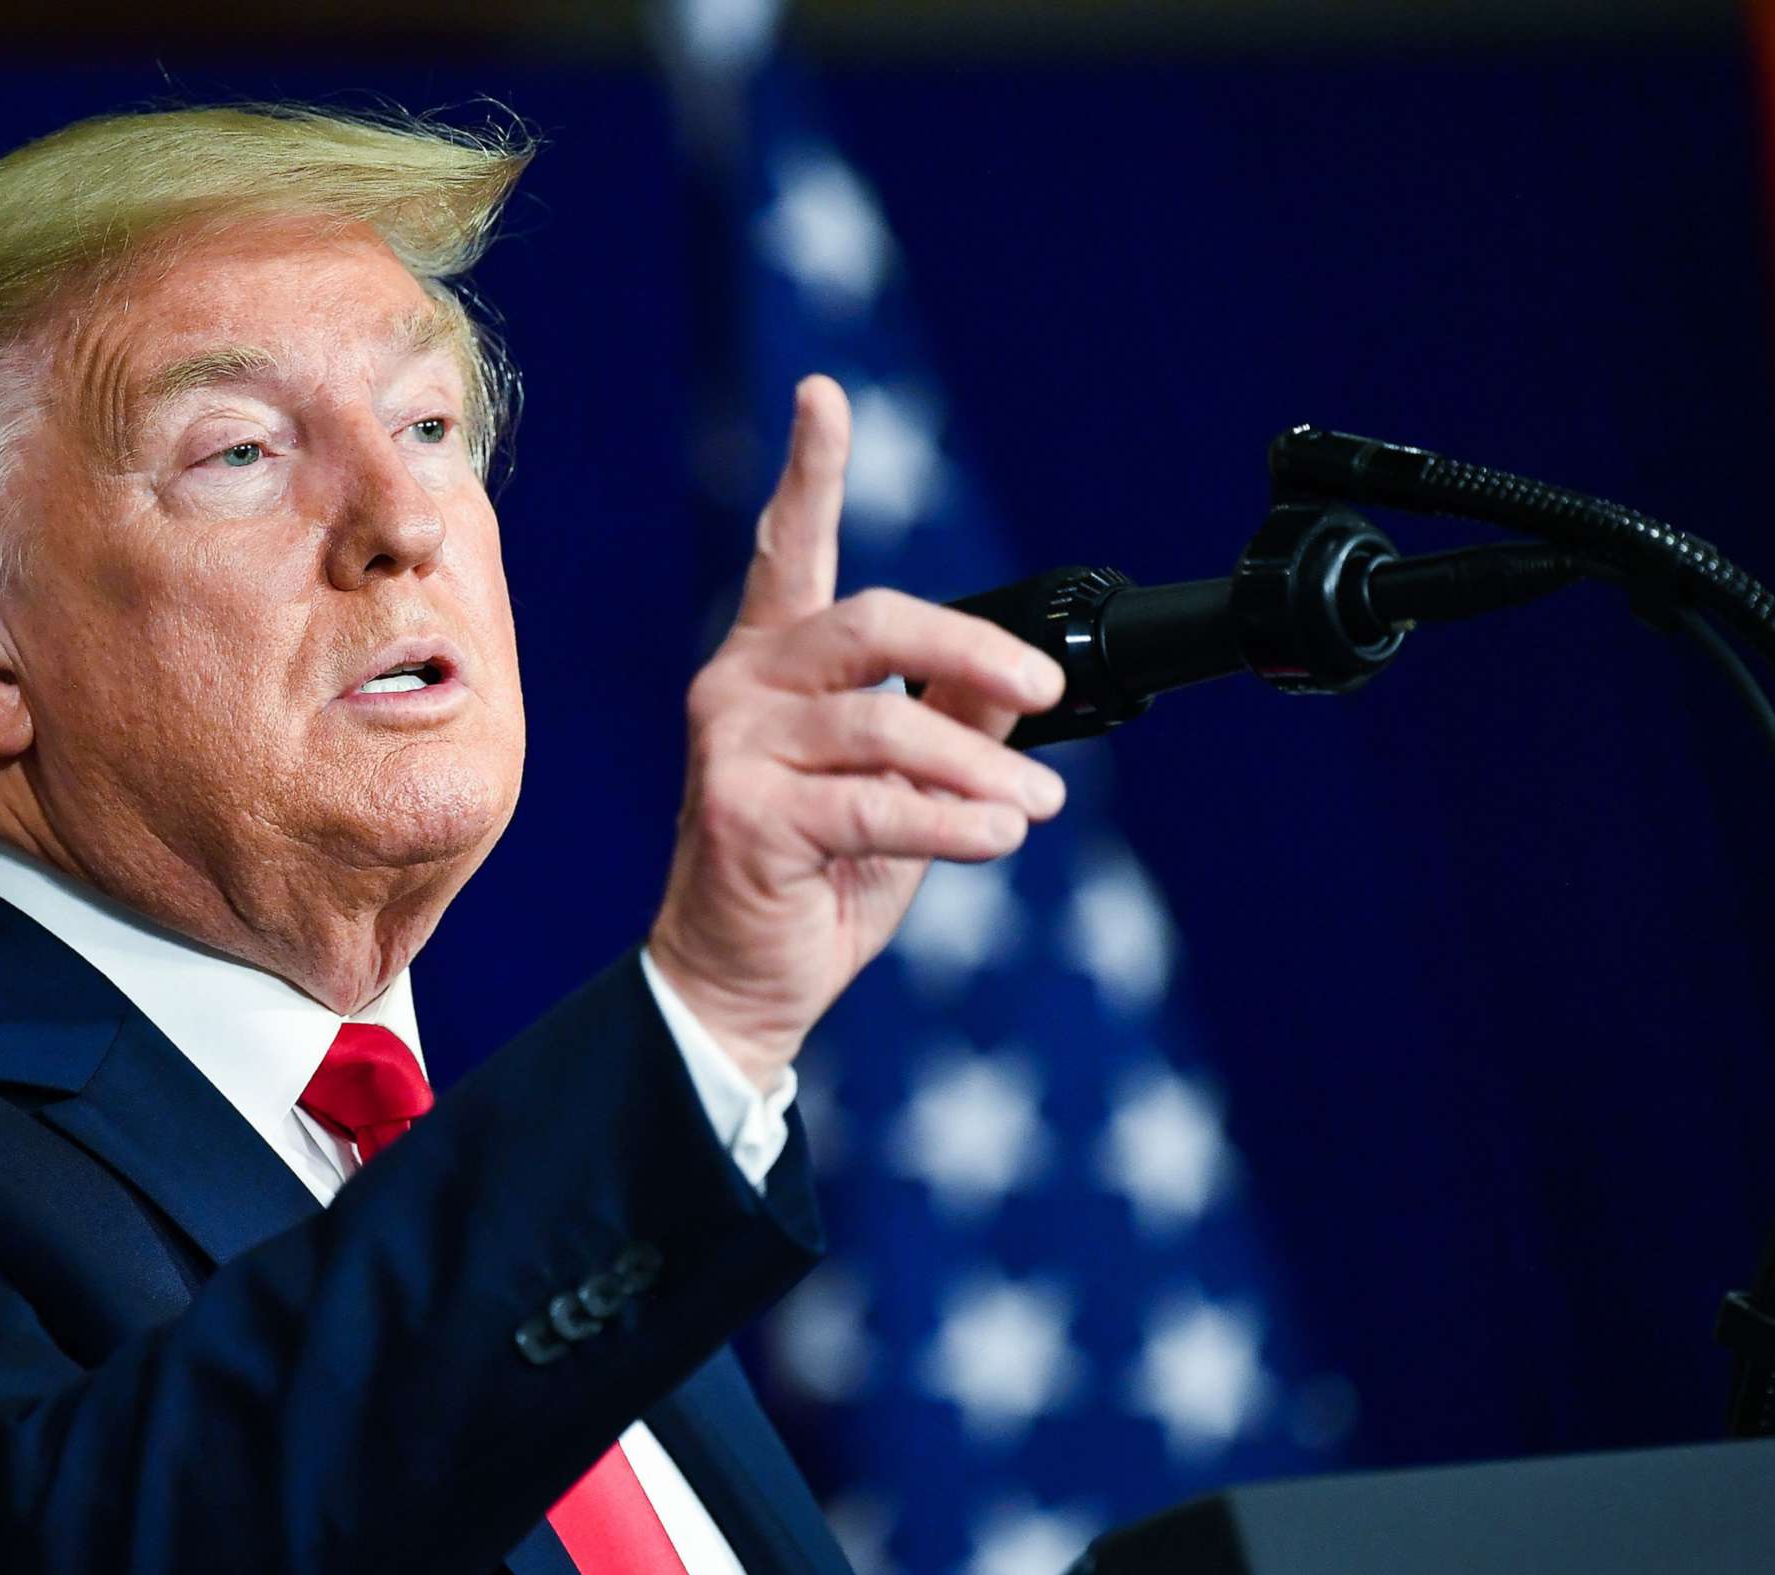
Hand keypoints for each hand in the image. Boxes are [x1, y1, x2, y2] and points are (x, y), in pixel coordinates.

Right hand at [646, 376, 1068, 1089]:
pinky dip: (950, 820)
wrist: (742, 981)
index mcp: (774, 663)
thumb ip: (949, 720)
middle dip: (971, 649)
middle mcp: (740, 686)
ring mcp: (730, 746)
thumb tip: (1019, 676)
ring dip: (978, 768)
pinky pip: (871, 802)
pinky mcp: (739, 812)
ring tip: (1037, 806)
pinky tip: (998, 835)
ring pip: (883, 727)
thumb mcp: (905, 786)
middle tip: (1044, 689)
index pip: (790, 550)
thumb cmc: (819, 877)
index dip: (810, 470)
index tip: (824, 393)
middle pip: (870, 626)